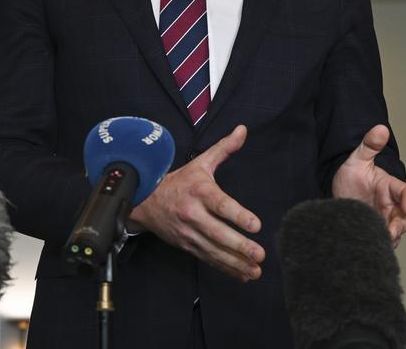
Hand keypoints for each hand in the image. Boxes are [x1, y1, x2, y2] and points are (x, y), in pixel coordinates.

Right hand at [127, 124, 264, 281]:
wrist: (145, 200)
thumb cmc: (179, 181)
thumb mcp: (200, 163)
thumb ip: (224, 148)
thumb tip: (243, 130)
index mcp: (199, 191)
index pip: (221, 205)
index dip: (238, 216)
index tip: (256, 225)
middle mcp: (193, 214)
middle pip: (218, 233)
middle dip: (240, 246)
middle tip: (260, 254)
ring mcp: (189, 233)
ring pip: (214, 251)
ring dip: (236, 262)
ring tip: (256, 270)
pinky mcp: (187, 246)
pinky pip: (208, 259)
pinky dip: (225, 268)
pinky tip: (243, 275)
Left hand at [331, 124, 405, 245]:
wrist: (337, 193)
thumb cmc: (352, 174)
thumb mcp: (357, 159)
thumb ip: (369, 145)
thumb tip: (381, 127)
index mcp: (390, 187)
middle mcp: (390, 206)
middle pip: (405, 218)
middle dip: (401, 225)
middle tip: (392, 231)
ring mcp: (383, 220)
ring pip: (395, 232)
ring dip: (392, 237)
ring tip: (383, 241)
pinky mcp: (374, 232)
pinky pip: (381, 241)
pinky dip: (380, 244)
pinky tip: (371, 247)